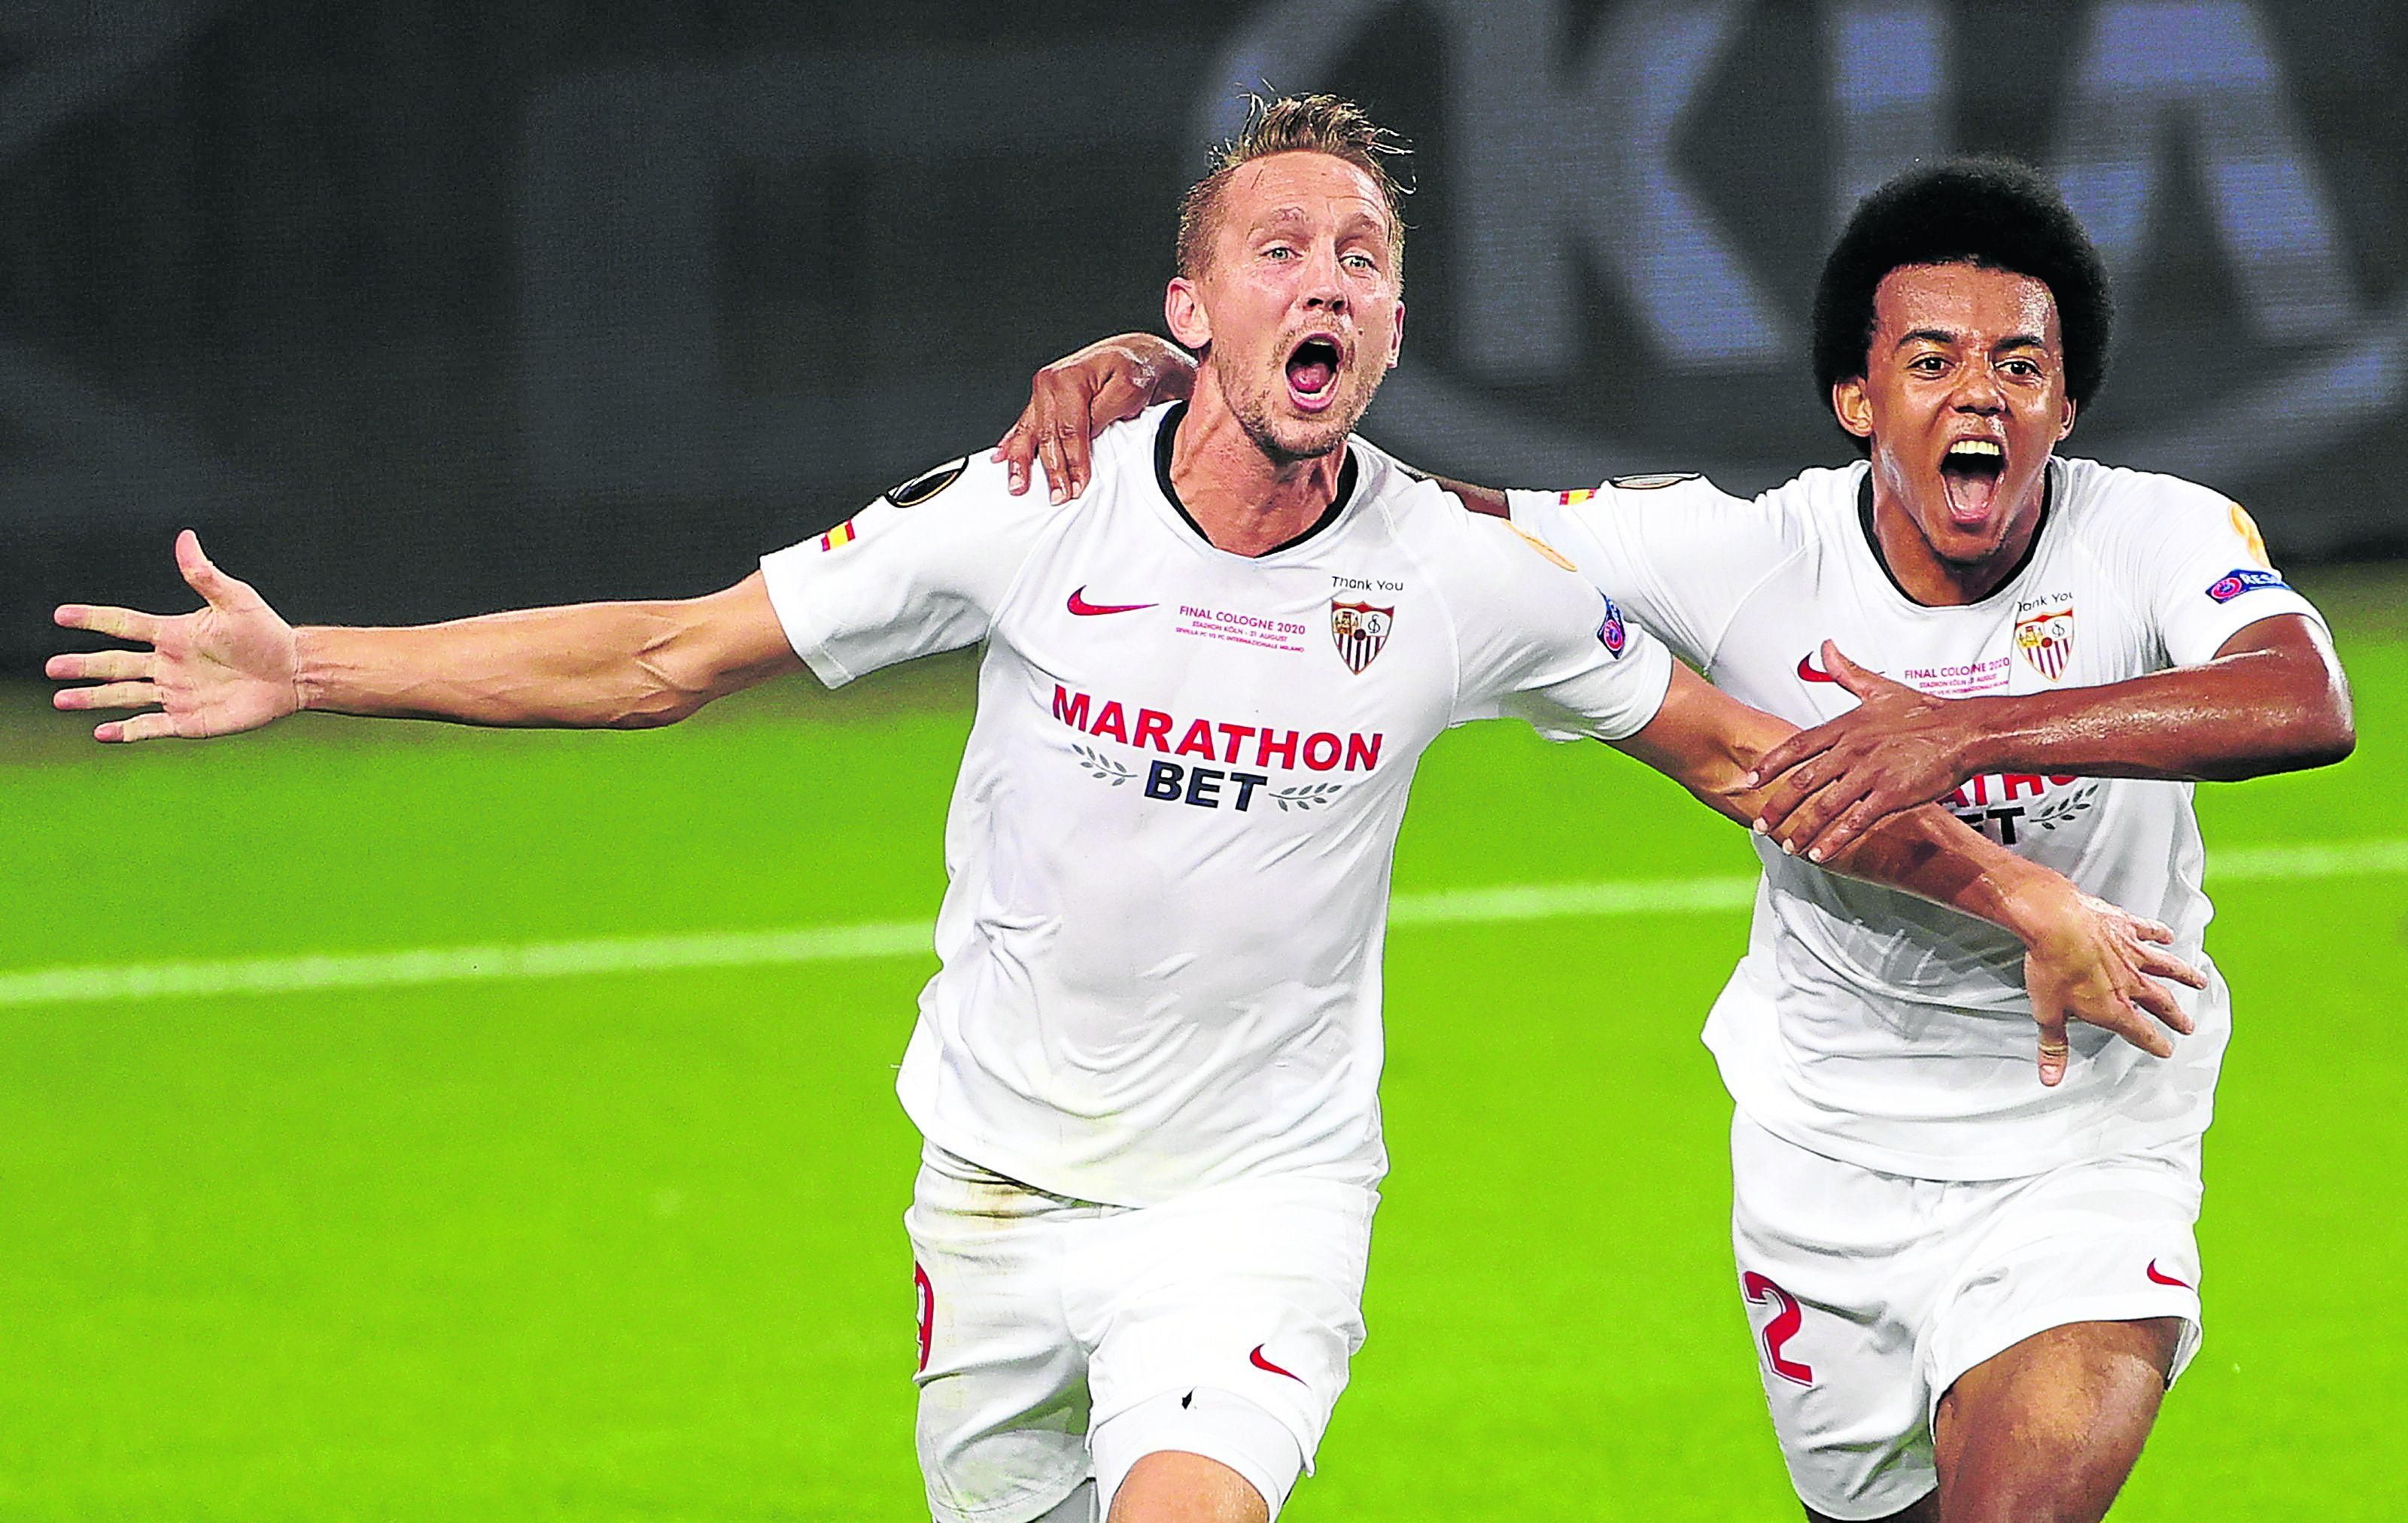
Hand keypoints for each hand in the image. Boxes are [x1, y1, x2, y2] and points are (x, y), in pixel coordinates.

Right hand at [49, 530, 301, 742]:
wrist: (293, 671)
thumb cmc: (266, 632)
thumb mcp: (235, 600)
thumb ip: (205, 575)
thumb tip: (186, 538)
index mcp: (173, 634)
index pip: (124, 624)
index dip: (94, 619)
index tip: (61, 615)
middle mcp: (167, 664)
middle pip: (115, 664)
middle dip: (83, 666)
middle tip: (51, 667)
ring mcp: (176, 693)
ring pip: (124, 696)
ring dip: (92, 698)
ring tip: (61, 700)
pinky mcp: (189, 720)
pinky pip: (151, 726)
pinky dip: (127, 731)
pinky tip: (102, 732)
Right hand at [990, 334, 1194, 501]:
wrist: (1136, 354)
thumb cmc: (1135, 369)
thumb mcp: (1129, 390)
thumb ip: (1102, 414)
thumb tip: (1086, 437)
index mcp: (1069, 377)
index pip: (1069, 431)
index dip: (1074, 462)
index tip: (1077, 486)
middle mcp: (1049, 382)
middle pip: (1046, 435)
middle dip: (1052, 470)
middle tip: (1057, 496)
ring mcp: (1043, 391)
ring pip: (1028, 432)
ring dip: (1021, 462)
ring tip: (1017, 486)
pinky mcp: (1043, 399)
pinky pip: (1024, 424)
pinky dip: (1012, 442)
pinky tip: (1001, 456)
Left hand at [1750, 642, 1984, 860]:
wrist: (1966, 731)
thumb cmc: (1927, 711)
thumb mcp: (1881, 688)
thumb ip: (1847, 672)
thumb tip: (1826, 647)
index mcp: (1846, 726)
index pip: (1797, 746)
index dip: (1771, 765)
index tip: (1750, 780)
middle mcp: (1852, 750)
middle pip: (1803, 781)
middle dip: (1778, 806)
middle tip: (1760, 824)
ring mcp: (1870, 773)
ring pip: (1824, 807)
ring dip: (1802, 829)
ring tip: (1787, 845)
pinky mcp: (1891, 794)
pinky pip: (1855, 822)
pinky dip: (1835, 840)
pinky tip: (1820, 854)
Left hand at [2016, 889, 2205, 1086]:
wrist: (2054, 921)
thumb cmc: (2051, 965)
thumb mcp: (2047, 1013)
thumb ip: (2053, 1046)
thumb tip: (2051, 1076)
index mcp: (2113, 1006)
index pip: (2140, 1031)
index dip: (2154, 1043)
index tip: (2166, 1049)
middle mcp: (2129, 981)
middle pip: (2160, 1002)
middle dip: (2175, 1016)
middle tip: (2188, 1025)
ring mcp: (2130, 952)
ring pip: (2166, 967)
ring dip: (2184, 975)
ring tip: (2199, 981)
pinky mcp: (2125, 925)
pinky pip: (2148, 930)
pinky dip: (2159, 933)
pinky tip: (2167, 935)